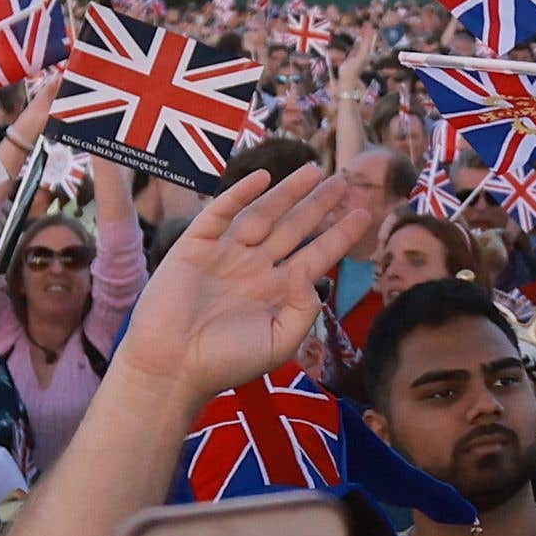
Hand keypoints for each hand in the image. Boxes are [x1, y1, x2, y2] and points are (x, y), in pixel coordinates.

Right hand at [111, 161, 377, 409]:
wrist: (171, 365)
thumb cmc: (225, 362)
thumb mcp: (280, 342)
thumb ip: (304, 309)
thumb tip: (314, 276)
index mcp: (277, 291)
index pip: (316, 255)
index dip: (340, 235)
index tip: (365, 214)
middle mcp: (255, 268)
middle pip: (294, 228)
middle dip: (319, 205)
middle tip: (344, 180)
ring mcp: (226, 254)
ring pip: (264, 214)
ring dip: (288, 192)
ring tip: (314, 170)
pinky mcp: (196, 245)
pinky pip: (221, 213)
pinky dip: (240, 194)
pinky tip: (262, 178)